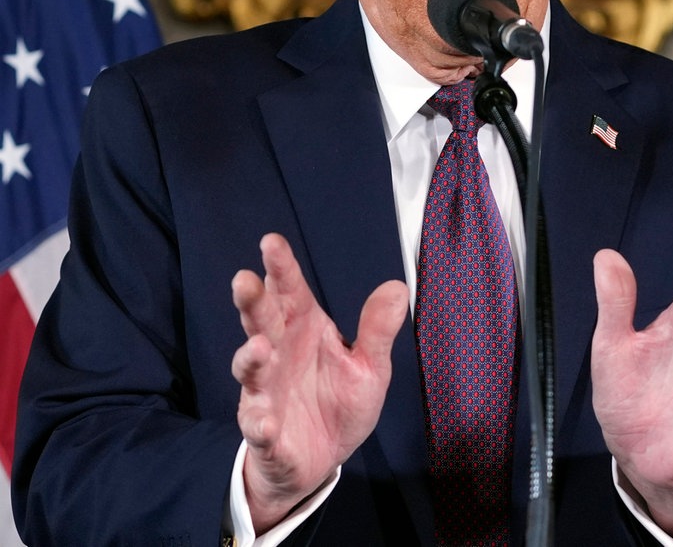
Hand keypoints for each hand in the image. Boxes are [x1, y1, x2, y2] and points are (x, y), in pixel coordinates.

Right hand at [231, 232, 408, 531]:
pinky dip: (259, 423)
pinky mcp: (264, 432)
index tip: (271, 242)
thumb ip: (377, 330)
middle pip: (261, 321)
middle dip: (251, 301)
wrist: (321, 460)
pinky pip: (257, 426)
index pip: (290, 292)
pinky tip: (265, 422)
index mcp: (304, 330)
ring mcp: (266, 392)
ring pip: (250, 369)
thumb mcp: (370, 367)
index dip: (281, 268)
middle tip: (244, 279)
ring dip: (249, 358)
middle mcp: (279, 354)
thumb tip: (398, 286)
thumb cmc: (339, 402)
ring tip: (257, 347)